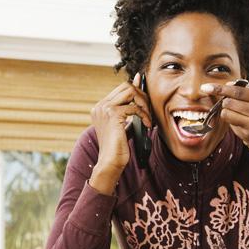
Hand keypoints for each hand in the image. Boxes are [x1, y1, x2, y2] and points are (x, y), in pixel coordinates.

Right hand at [89, 73, 151, 193]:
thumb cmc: (117, 147)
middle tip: (148, 110)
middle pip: (126, 86)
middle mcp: (101, 106)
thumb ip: (129, 112)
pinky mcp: (112, 114)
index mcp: (101, 107)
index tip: (146, 92)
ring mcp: (105, 109)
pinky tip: (147, 125)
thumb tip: (139, 99)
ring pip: (130, 92)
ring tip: (147, 117)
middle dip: (141, 95)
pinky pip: (134, 108)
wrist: (110, 162)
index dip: (136, 88)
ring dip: (143, 103)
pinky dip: (144, 115)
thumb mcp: (123, 125)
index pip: (121, 88)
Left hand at [201, 82, 248, 197]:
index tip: (208, 87)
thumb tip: (228, 85)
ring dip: (227, 113)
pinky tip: (242, 125)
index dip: (221, 88)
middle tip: (230, 105)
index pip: (239, 90)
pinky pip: (230, 123)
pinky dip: (232, 123)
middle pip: (230, 101)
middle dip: (225, 102)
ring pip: (227, 112)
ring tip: (238, 116)